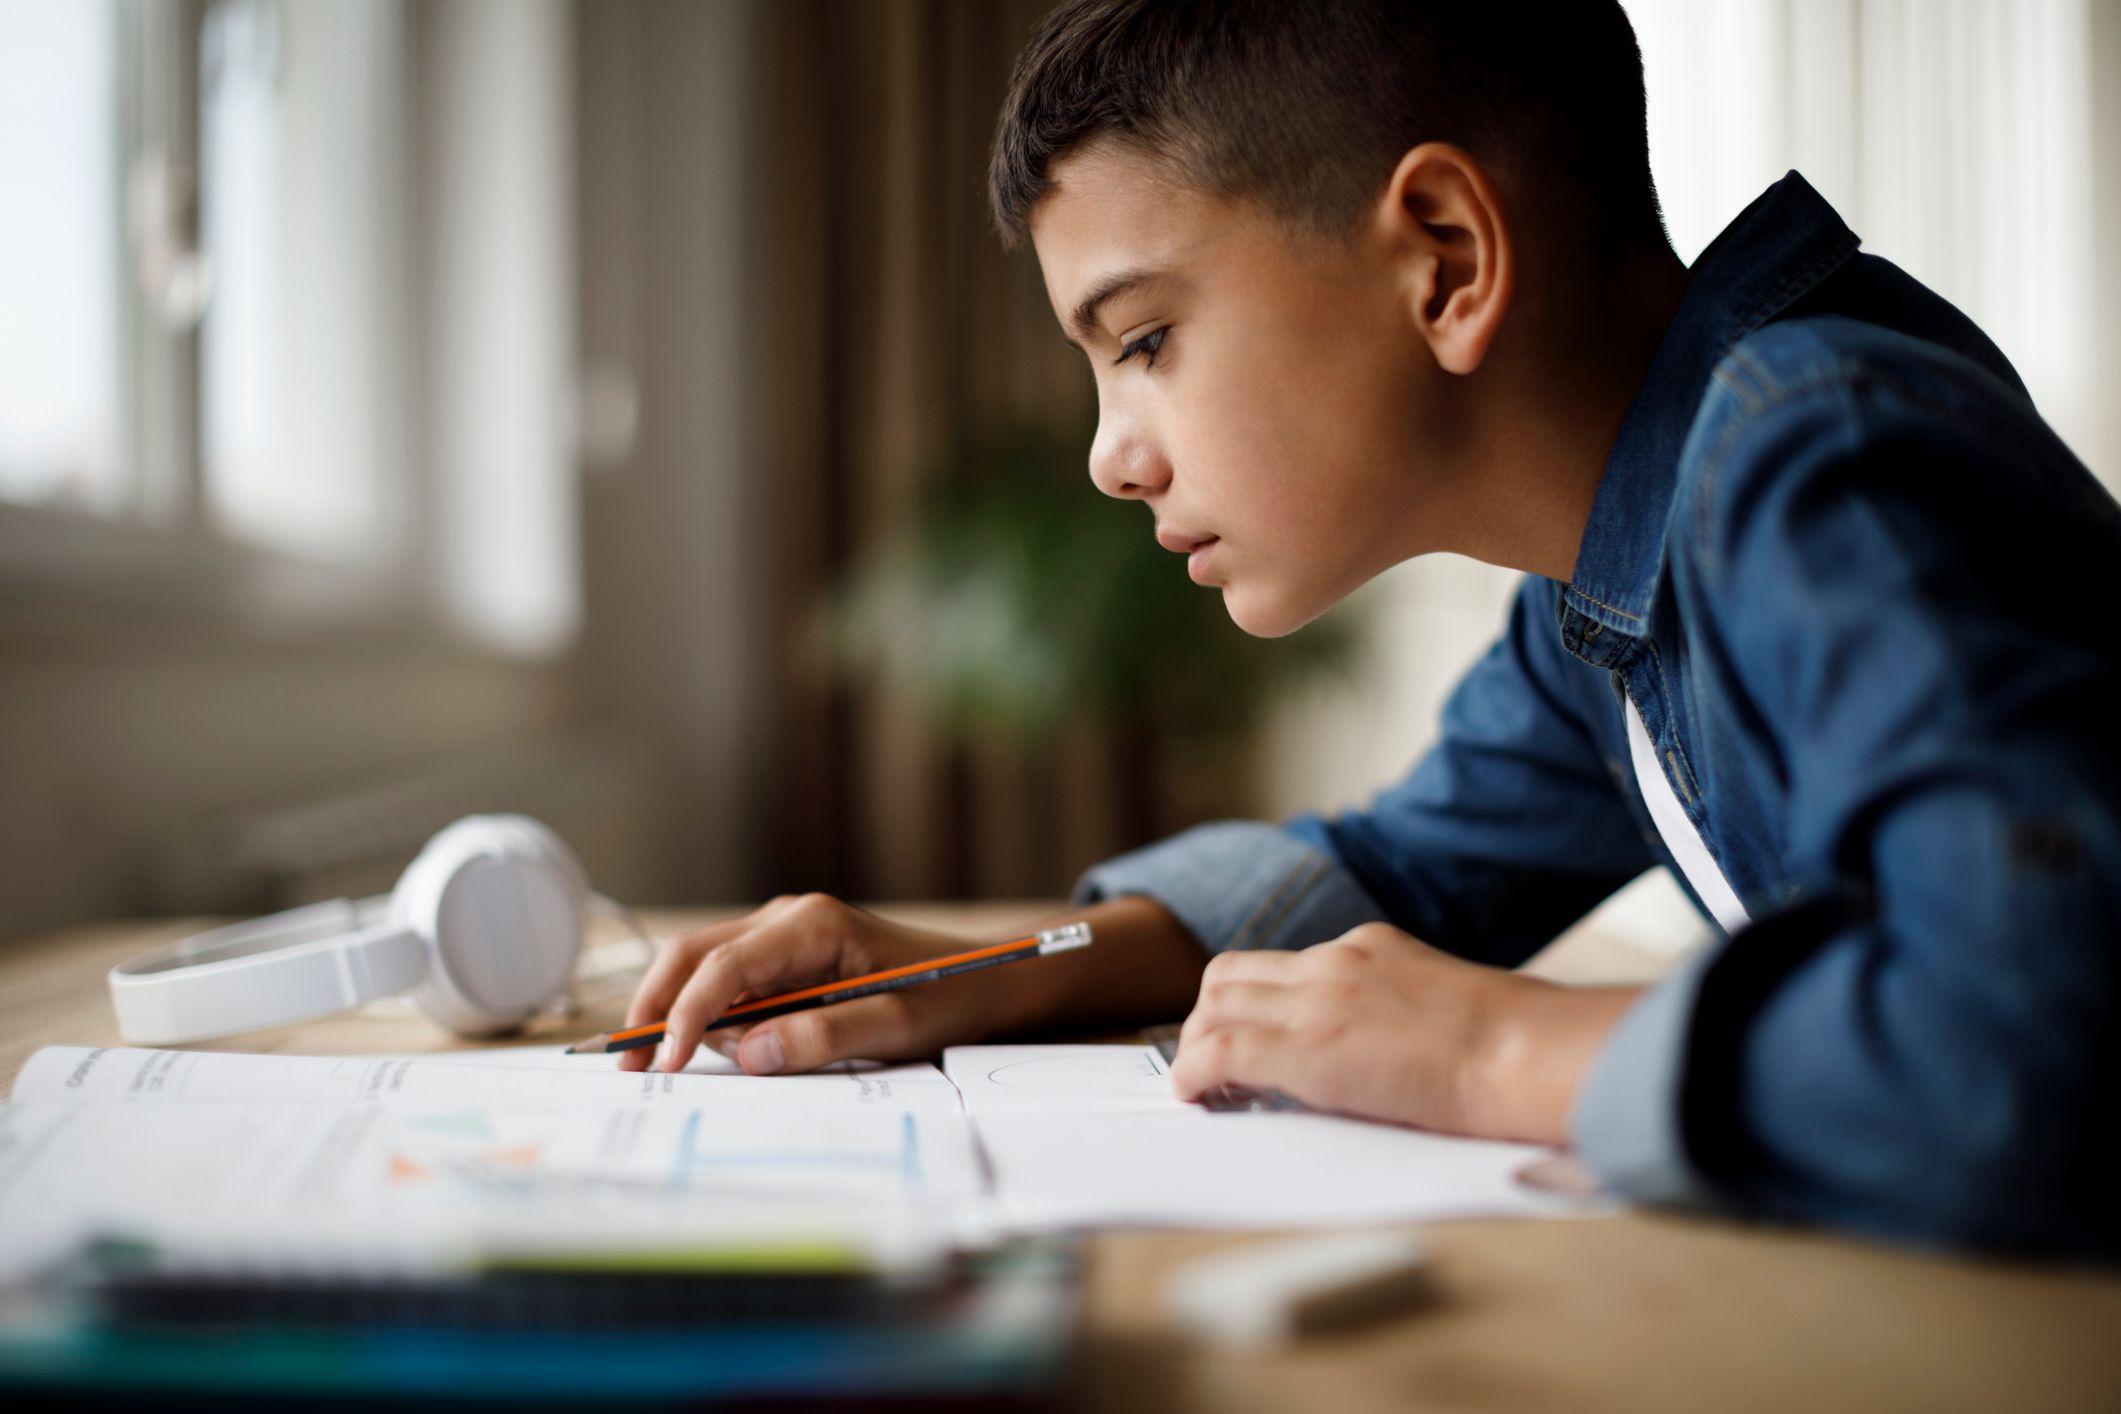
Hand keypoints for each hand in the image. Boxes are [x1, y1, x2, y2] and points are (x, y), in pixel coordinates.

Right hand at [619, 894, 1033, 1075]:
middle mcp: (788, 918)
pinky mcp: (785, 958)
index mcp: (812, 925)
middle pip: (692, 955)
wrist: (989, 979)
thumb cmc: (949, 997)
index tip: (667, 1063)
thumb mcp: (895, 1026)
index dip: (687, 1015)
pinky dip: (713, 1017)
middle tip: (629, 1065)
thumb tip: (749, 1053)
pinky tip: (737, 1050)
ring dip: (686, 1016)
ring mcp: (783, 935)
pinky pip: (731, 984)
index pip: (724, 965)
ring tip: (708, 1064)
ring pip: (703, 968)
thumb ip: (824, 1037)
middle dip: (656, 1007)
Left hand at [1169, 923, 1638, 1144]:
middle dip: (1208, 1018)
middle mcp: (1332, 961)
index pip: (1283, 964)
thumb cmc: (1513, 1048)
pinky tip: (1196, 1098)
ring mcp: (1315, 1000)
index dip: (1251, 1003)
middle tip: (1210, 1065)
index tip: (1248, 1039)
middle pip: (1231, 974)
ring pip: (1214, 1005)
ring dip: (1196, 1045)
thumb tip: (1381, 1057)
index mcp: (1369, 947)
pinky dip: (1194, 1074)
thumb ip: (1397, 1016)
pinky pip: (1219, 1051)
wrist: (1526, 1053)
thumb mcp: (1444, 1009)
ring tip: (1203, 1089)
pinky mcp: (1304, 1048)